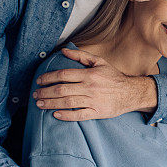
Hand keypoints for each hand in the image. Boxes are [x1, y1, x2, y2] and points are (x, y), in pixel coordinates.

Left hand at [33, 48, 156, 120]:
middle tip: (35, 94)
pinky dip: (66, 115)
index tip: (39, 81)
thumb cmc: (114, 77)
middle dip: (45, 92)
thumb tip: (63, 50)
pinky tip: (55, 114)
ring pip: (67, 102)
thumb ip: (81, 56)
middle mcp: (90, 87)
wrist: (131, 93)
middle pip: (62, 89)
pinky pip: (79, 115)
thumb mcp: (100, 62)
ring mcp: (93, 100)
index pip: (63, 74)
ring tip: (39, 104)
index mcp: (89, 74)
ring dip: (51, 103)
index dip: (48, 77)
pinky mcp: (97, 112)